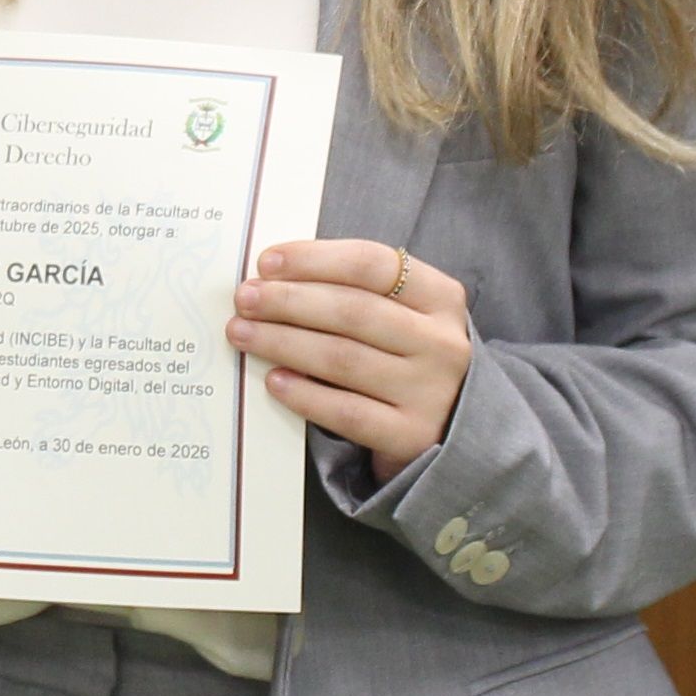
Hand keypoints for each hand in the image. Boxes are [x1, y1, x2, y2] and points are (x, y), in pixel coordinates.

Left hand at [228, 238, 472, 480]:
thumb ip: (355, 291)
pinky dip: (305, 394)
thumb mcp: (403, 315)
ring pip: (343, 358)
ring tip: (242, 333)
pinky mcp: (411, 435)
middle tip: (244, 298)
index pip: (372, 264)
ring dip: (284, 342)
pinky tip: (274, 381)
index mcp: (440, 297)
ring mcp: (430, 391)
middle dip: (289, 300)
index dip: (314, 259)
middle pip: (353, 311)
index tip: (266, 262)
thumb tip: (274, 276)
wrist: (453, 431)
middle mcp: (441, 342)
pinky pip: (347, 412)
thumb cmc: (408, 358)